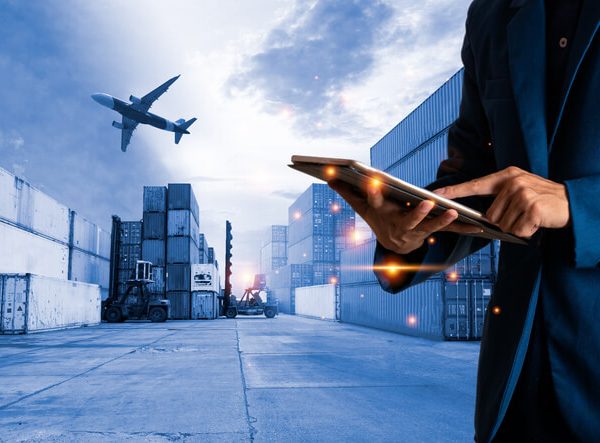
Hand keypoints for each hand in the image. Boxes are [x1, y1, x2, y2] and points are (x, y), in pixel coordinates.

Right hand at [328, 180, 482, 254]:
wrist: (393, 245)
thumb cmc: (379, 218)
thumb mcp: (363, 207)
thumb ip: (348, 191)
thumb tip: (328, 176)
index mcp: (382, 215)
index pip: (375, 202)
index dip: (373, 192)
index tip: (372, 180)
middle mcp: (399, 227)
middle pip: (408, 221)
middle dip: (417, 213)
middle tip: (427, 202)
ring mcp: (416, 233)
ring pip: (430, 228)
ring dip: (442, 222)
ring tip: (454, 211)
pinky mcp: (431, 235)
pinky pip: (448, 232)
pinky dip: (463, 228)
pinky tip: (479, 226)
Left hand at [433, 166, 570, 237]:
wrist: (572, 202)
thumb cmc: (543, 199)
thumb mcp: (521, 190)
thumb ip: (501, 198)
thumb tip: (484, 217)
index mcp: (507, 176)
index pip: (474, 184)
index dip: (454, 191)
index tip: (435, 194)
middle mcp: (512, 182)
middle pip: (490, 215)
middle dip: (504, 222)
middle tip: (522, 215)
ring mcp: (522, 194)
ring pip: (503, 225)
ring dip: (516, 228)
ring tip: (530, 218)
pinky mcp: (531, 208)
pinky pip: (517, 230)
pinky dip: (526, 232)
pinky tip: (536, 223)